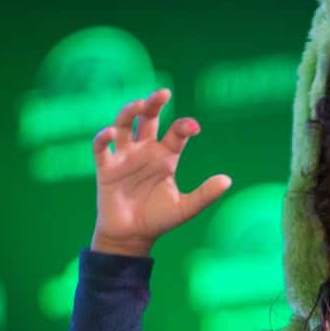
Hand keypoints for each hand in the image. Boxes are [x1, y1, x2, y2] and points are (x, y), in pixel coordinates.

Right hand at [91, 88, 231, 256]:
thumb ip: (205, 194)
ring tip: (139, 105)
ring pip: (123, 125)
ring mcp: (124, 157)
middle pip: (148, 119)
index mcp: (166, 157)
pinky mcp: (106, 168)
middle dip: (154, 104)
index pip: (176, 133)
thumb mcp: (186, 208)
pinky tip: (111, 133)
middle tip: (163, 93)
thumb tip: (228, 180)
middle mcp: (145, 151)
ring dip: (129, 112)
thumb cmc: (159, 219)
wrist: (132, 237)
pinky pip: (101, 147)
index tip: (194, 127)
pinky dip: (103, 137)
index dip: (184, 126)